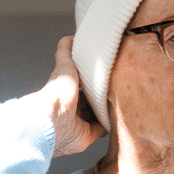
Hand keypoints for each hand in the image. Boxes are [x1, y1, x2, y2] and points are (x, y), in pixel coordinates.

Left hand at [22, 36, 106, 156]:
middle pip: (91, 101)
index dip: (93, 80)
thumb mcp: (63, 65)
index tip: (105, 74)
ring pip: (97, 115)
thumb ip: (65, 51)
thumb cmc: (56, 93)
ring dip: (107, 110)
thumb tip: (69, 38)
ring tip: (120, 100)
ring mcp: (79, 122)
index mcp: (66, 92)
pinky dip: (109, 123)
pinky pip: (101, 129)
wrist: (54, 119)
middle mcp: (72, 108)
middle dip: (102, 96)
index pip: (81, 85)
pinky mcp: (86, 135)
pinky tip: (116, 115)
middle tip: (116, 88)